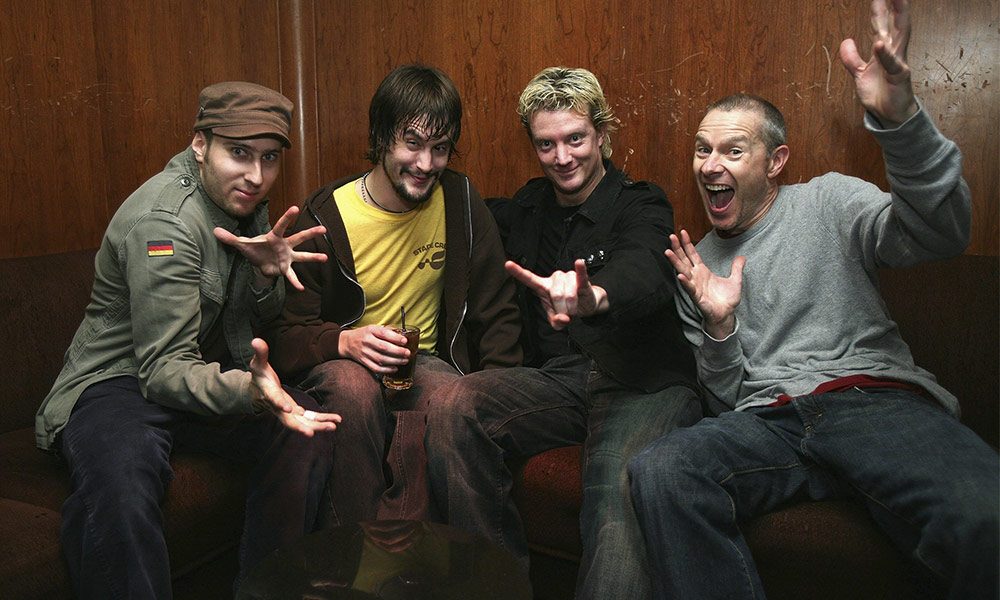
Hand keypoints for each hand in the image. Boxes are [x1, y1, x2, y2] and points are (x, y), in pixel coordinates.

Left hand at [213, 205, 327, 291]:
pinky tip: (301, 289)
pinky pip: (292, 275)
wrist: (258, 262)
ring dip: (313, 257)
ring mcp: (287, 256)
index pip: (281, 225)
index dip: (288, 217)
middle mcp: (284, 245)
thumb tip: (214, 231)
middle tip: (323, 229)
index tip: (296, 208)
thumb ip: (230, 238)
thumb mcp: (241, 244)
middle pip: (299, 237)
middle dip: (310, 233)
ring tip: (325, 258)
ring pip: (302, 255)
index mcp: (274, 236)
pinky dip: (295, 282)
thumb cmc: (254, 249)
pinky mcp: (286, 268)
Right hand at [250, 338, 340, 435]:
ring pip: (303, 423)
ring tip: (333, 426)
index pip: (273, 399)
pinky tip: (336, 420)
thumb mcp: (258, 363)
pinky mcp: (297, 412)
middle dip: (300, 426)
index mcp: (268, 394)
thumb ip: (260, 353)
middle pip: (288, 420)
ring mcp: (288, 412)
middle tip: (311, 433)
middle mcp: (278, 407)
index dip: (279, 404)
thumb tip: (256, 339)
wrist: (257, 391)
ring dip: (317, 425)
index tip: (288, 408)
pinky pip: (310, 419)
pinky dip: (322, 420)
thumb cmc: (259, 376)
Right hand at [338, 325, 410, 373]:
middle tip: (408, 353)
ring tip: (405, 361)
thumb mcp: (373, 328)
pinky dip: (386, 370)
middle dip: (398, 351)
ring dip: (395, 361)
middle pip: (383, 347)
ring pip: (381, 359)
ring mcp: (364, 352)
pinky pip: (376, 368)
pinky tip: (395, 368)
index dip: (395, 338)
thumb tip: (403, 335)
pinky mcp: (364, 362)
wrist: (347, 342)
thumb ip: (386, 331)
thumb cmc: (364, 334)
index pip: (384, 333)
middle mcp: (367, 341)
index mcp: (370, 330)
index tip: (405, 341)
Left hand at [505, 259, 608, 330]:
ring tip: (574, 307)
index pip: (529, 278)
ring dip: (573, 307)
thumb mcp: (557, 320)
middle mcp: (554, 279)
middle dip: (563, 309)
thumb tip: (562, 319)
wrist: (585, 305)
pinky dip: (580, 270)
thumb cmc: (567, 309)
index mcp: (543, 287)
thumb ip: (555, 322)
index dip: (518, 272)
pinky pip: (580, 275)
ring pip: (569, 295)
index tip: (507, 264)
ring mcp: (567, 277)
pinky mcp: (581, 279)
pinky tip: (579, 263)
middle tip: (567, 313)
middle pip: (556, 296)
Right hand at [665, 230, 742, 338]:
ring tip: (668, 251)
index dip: (688, 243)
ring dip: (675, 262)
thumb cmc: (727, 300)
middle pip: (684, 259)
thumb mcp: (736, 281)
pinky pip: (690, 289)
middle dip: (677, 248)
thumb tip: (742, 257)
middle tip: (671, 236)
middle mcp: (696, 277)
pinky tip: (680, 276)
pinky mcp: (697, 297)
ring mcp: (695, 286)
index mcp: (703, 271)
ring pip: (683, 271)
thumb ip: (737, 268)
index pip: (693, 254)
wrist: (726, 315)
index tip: (682, 232)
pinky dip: (685, 282)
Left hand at [838, 0, 917, 126]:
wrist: (889, 115)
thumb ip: (852, 58)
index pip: (882, 24)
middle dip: (893, 5)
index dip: (880, 8)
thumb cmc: (880, 93)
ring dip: (898, 17)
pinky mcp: (900, 76)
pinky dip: (885, 54)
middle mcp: (894, 51)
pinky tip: (880, 44)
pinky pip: (891, 63)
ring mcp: (899, 61)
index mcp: (884, 49)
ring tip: (896, 0)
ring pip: (900, 34)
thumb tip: (846, 40)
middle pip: (894, 22)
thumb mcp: (859, 74)